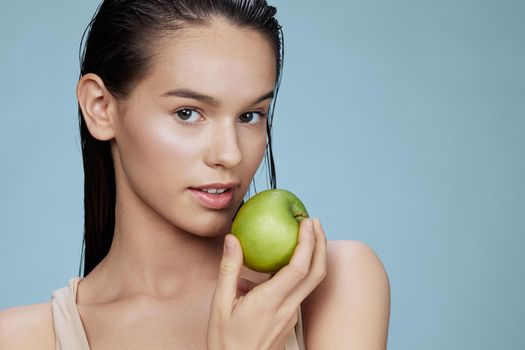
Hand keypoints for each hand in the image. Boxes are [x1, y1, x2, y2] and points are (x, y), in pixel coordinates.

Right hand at [207, 218, 326, 349]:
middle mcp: (287, 308)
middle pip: (317, 273)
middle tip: (313, 221)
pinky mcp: (290, 319)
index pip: (298, 268)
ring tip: (306, 235)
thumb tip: (232, 239)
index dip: (307, 242)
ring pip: (313, 282)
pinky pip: (301, 290)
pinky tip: (285, 262)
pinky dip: (302, 270)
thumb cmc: (226, 342)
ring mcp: (292, 315)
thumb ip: (229, 270)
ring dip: (315, 256)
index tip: (306, 222)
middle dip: (320, 243)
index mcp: (269, 302)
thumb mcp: (220, 305)